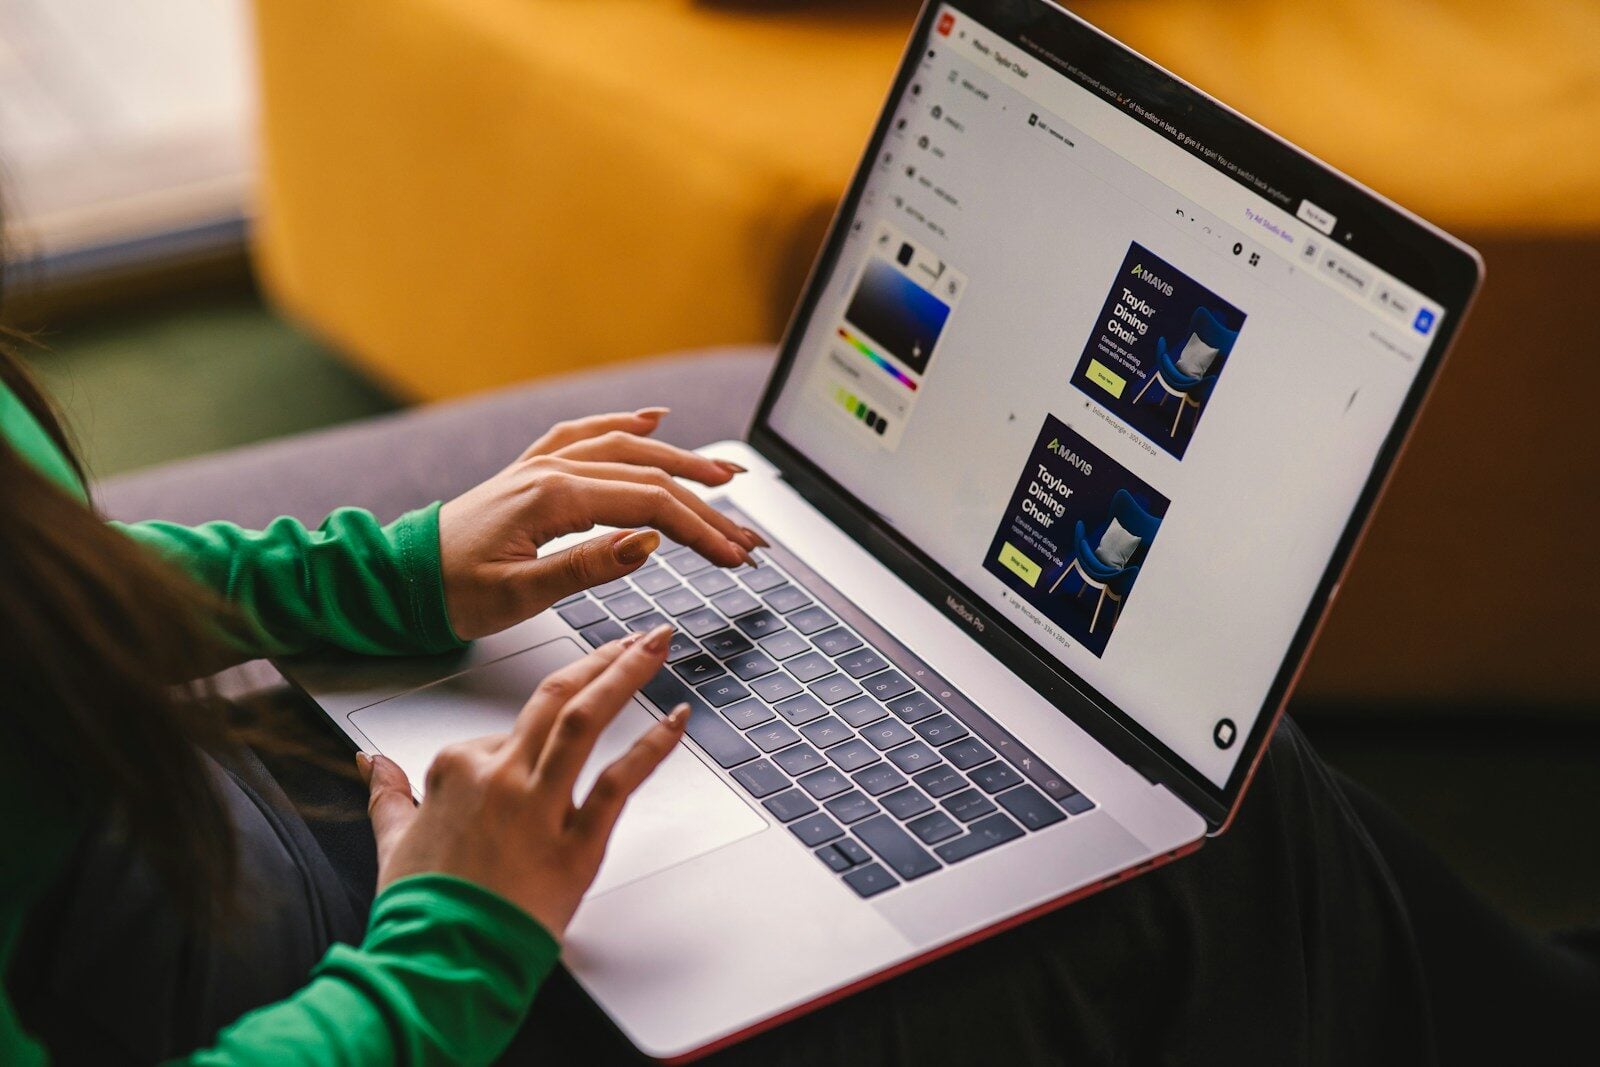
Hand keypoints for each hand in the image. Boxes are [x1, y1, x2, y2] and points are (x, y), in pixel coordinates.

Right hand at [358, 625, 689, 939]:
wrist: (441, 963)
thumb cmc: (421, 911)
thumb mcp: (391, 839)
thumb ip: (387, 793)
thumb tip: (370, 763)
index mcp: (456, 767)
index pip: (504, 732)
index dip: (527, 742)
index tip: (546, 742)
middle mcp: (500, 775)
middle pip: (556, 697)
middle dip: (602, 658)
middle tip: (637, 637)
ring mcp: (539, 805)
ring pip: (585, 720)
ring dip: (626, 674)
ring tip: (656, 647)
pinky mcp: (575, 842)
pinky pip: (618, 781)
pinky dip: (652, 746)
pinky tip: (677, 720)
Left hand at [438, 407, 768, 639]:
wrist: (399, 578)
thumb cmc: (451, 592)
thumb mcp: (519, 594)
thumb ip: (586, 566)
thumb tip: (648, 543)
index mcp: (553, 498)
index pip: (650, 508)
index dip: (700, 531)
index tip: (734, 557)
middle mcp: (552, 470)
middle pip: (650, 477)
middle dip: (706, 505)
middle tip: (747, 535)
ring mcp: (542, 465)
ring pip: (627, 449)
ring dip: (681, 459)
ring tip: (726, 474)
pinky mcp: (532, 472)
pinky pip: (587, 434)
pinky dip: (623, 425)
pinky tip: (652, 420)